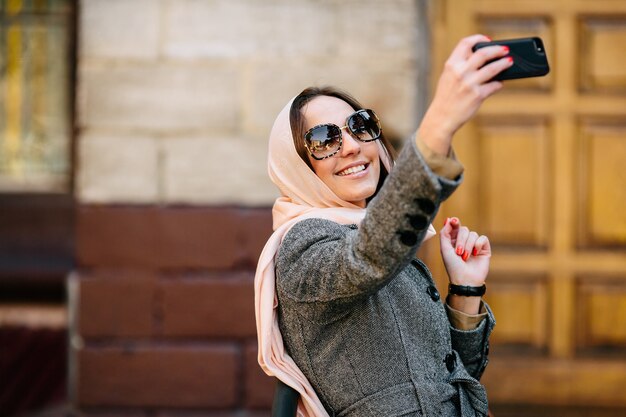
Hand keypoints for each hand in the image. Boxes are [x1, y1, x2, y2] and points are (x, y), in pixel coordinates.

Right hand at [418, 34, 512, 154]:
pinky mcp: (477, 95)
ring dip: (504, 63)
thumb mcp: (448, 77)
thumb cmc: (446, 97)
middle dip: (497, 49)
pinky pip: (494, 85)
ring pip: (493, 68)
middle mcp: (460, 72)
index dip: (478, 39)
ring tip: (509, 61)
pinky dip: (499, 83)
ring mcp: (469, 84)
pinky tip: (499, 83)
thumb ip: (461, 65)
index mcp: (451, 65)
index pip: (465, 43)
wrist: (442, 117)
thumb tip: (483, 56)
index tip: (487, 40)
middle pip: (483, 53)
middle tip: (505, 50)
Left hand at [439, 217, 490, 286]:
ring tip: (465, 257)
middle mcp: (464, 241)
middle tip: (458, 252)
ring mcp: (474, 245)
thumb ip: (445, 234)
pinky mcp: (484, 249)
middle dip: (461, 240)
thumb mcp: (445, 249)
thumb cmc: (453, 266)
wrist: (465, 279)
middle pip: (464, 229)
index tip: (453, 221)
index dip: (455, 222)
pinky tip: (475, 253)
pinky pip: (483, 238)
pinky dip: (478, 244)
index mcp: (453, 241)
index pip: (455, 227)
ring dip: (468, 245)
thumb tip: (448, 220)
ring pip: (473, 234)